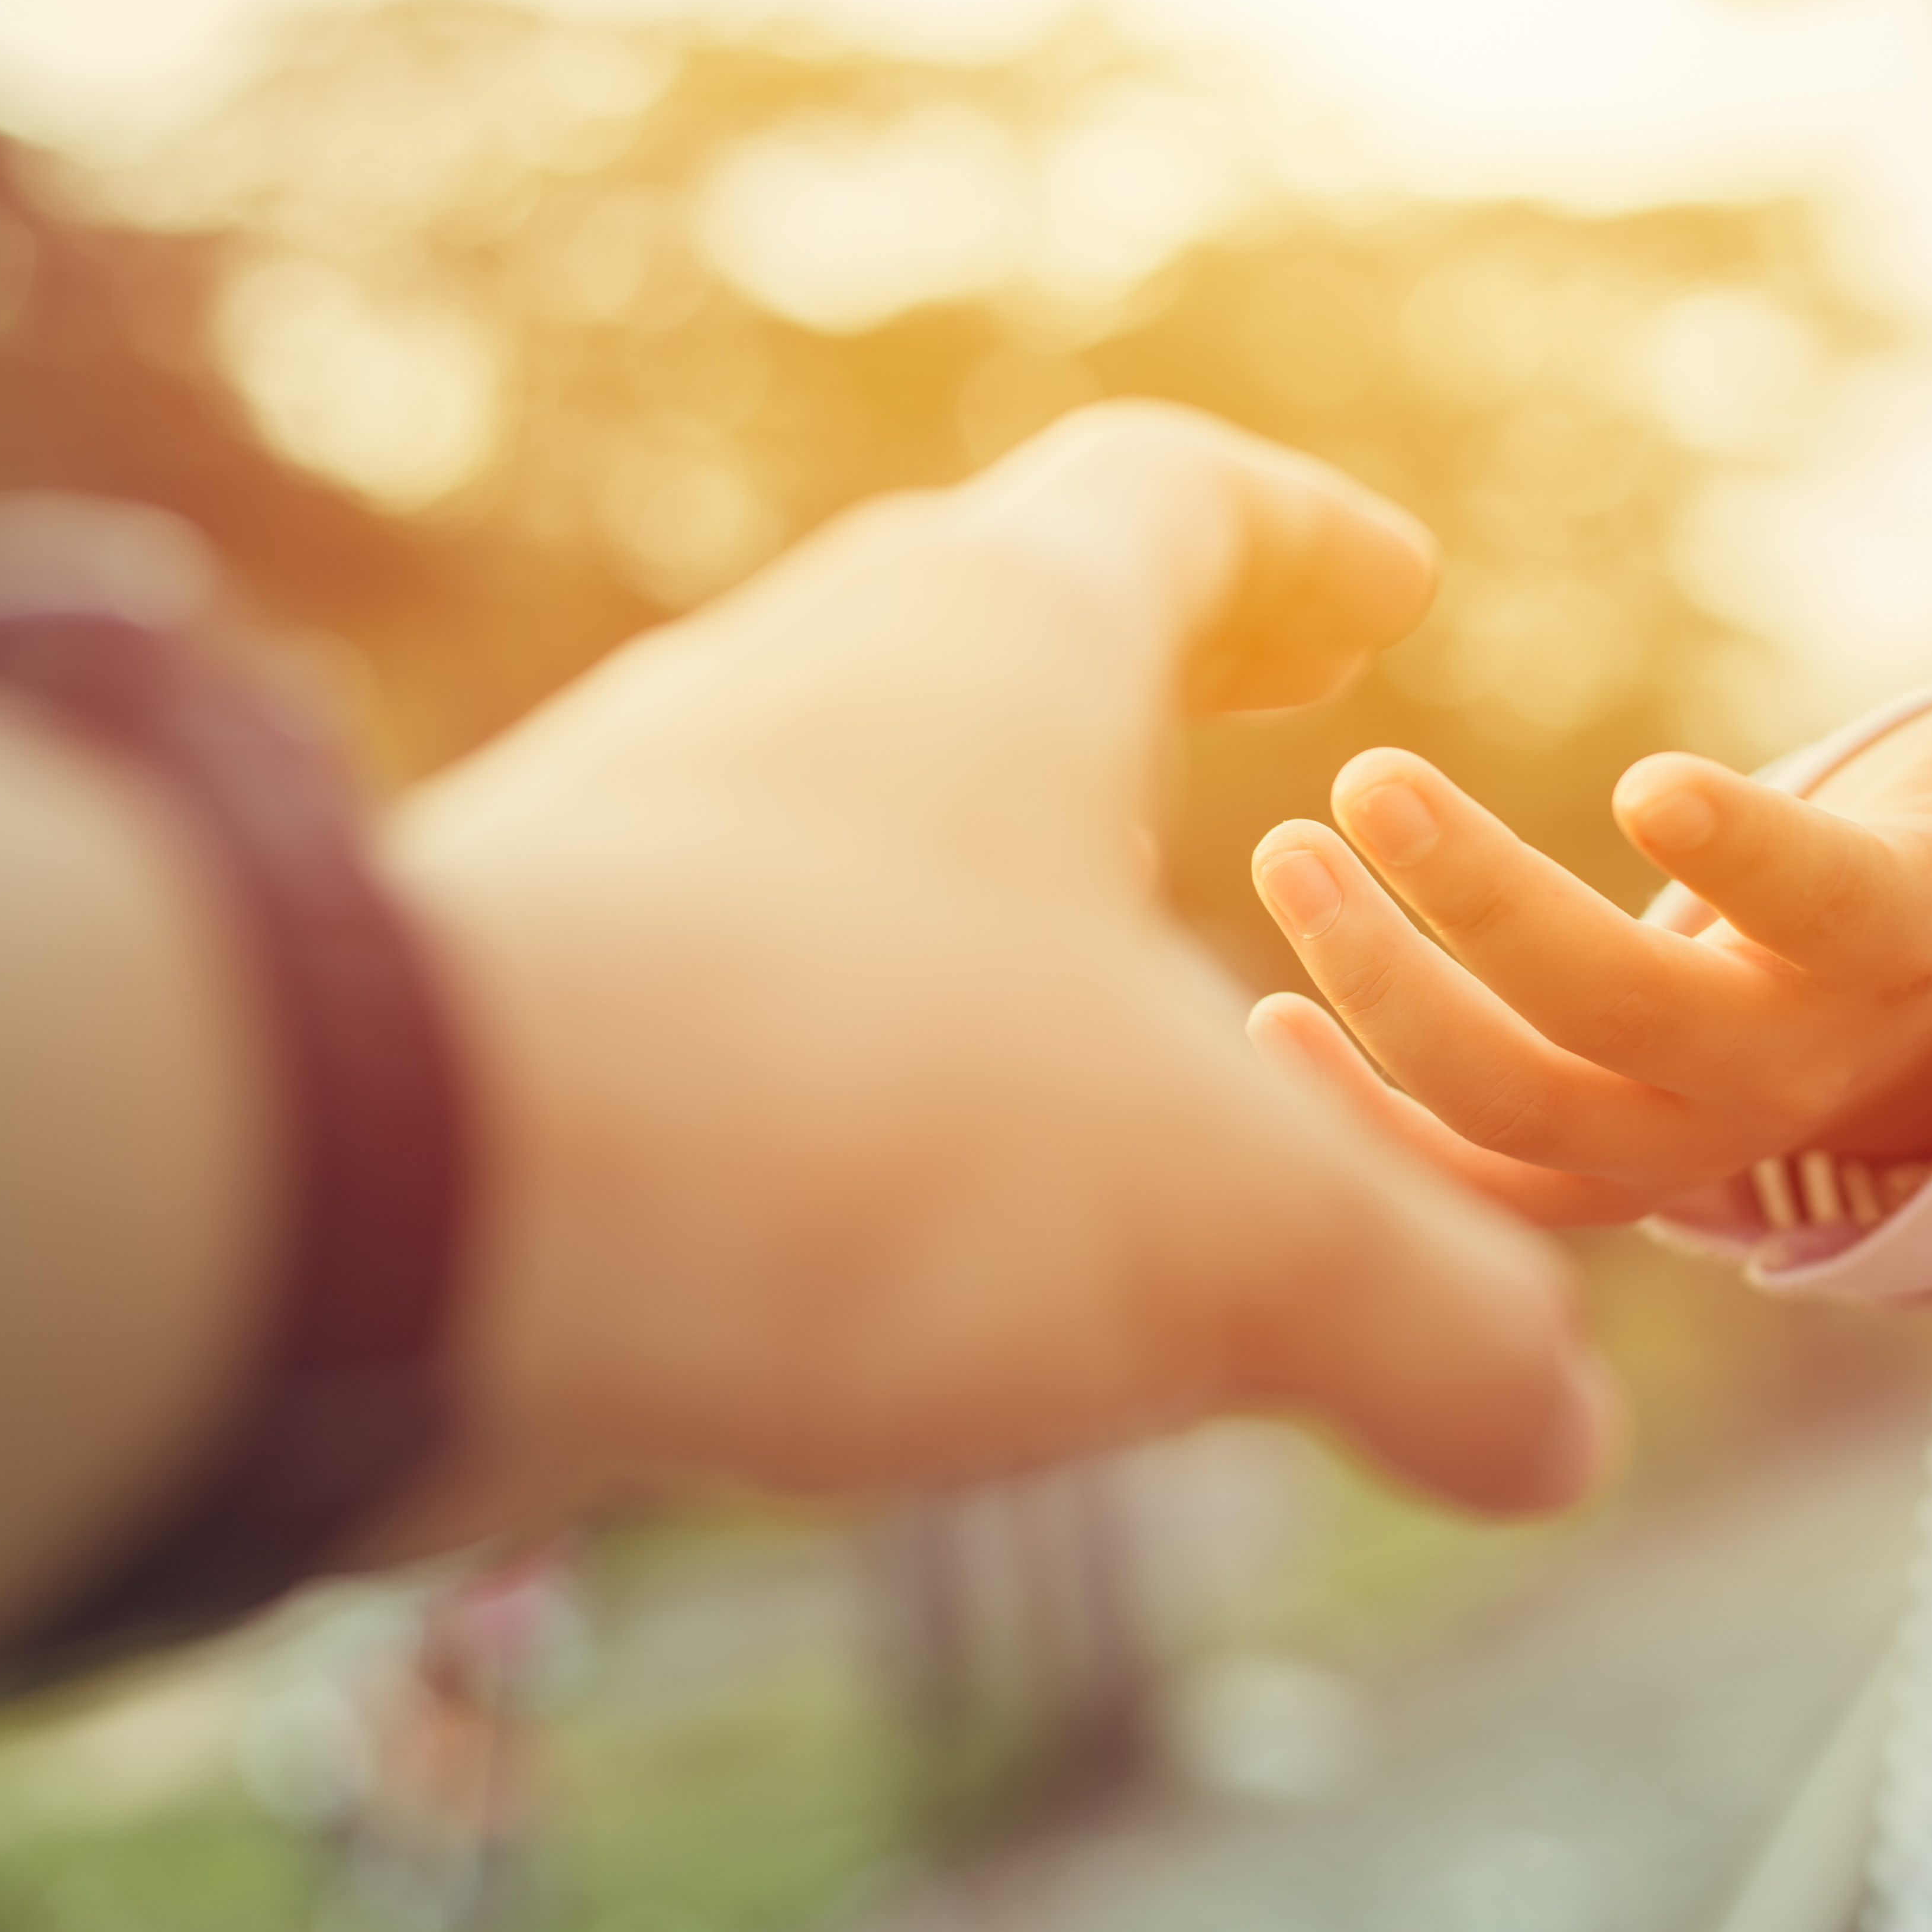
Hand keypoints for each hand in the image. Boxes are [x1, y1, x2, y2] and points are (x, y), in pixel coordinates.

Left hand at [374, 404, 1613, 1554]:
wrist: (374, 1207)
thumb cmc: (860, 1123)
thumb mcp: (1239, 1240)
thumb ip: (1438, 1322)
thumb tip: (1557, 1432)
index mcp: (1000, 646)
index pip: (1176, 499)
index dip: (1305, 539)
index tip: (1390, 590)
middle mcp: (799, 688)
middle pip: (991, 621)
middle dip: (1133, 691)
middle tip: (1225, 762)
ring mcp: (636, 830)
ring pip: (844, 799)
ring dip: (976, 877)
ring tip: (1079, 1015)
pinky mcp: (522, 991)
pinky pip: (734, 965)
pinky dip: (847, 1031)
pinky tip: (890, 1189)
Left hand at [1244, 576, 1931, 1225]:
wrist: (1919, 1048)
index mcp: (1888, 959)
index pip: (1825, 912)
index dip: (1750, 856)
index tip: (1646, 776)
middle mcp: (1781, 1075)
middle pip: (1624, 1021)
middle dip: (1489, 912)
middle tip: (1367, 788)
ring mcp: (1680, 1145)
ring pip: (1522, 1113)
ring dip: (1388, 1005)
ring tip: (1289, 862)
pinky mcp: (1596, 1176)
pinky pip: (1471, 1180)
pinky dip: (1367, 1119)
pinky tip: (1267, 1017)